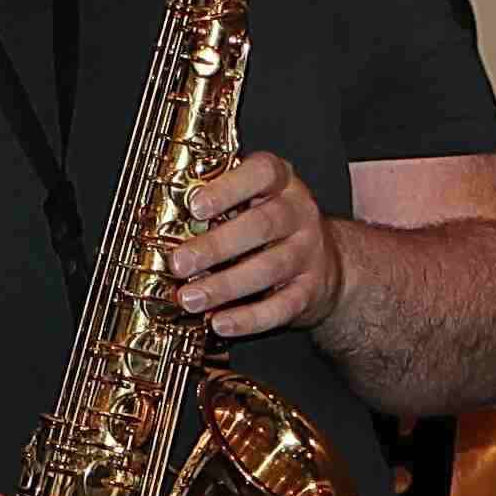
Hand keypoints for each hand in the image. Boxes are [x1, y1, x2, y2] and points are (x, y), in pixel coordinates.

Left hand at [169, 148, 343, 338]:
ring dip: (225, 286)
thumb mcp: (253, 199)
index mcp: (281, 182)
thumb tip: (165, 224)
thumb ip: (219, 203)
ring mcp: (307, 252)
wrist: (329, 261)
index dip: (228, 188)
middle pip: (261, 226)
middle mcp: (298, 213)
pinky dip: (248, 318)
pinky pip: (281, 307)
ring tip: (190, 298)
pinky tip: (220, 322)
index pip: (262, 173)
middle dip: (216, 246)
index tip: (195, 206)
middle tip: (179, 263)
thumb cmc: (272, 224)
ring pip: (269, 269)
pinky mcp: (309, 290)